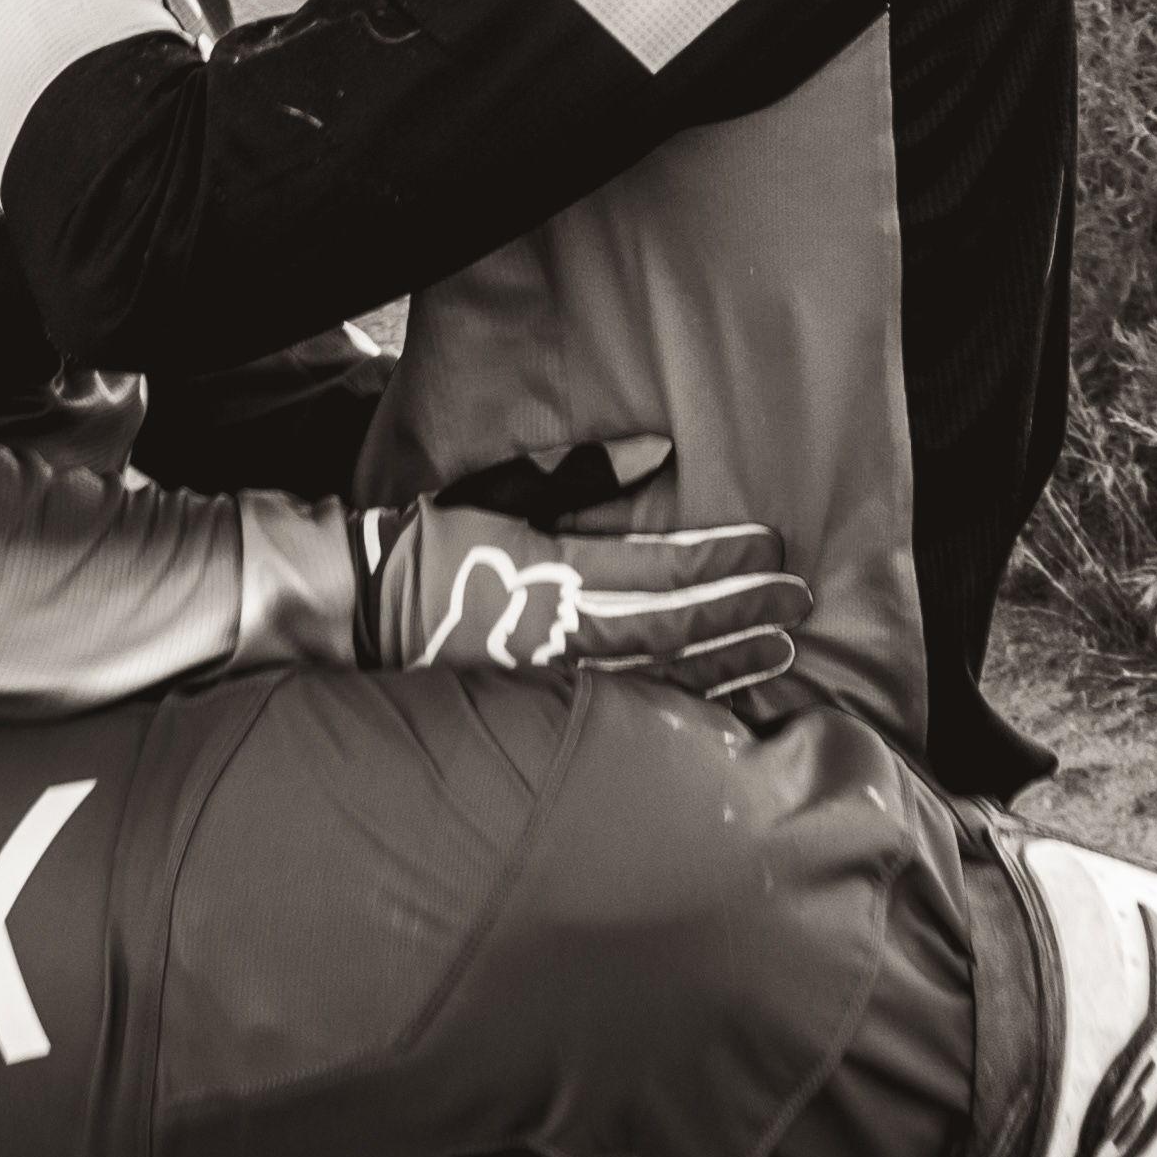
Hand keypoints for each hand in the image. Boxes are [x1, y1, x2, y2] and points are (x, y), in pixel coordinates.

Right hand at [354, 492, 804, 710]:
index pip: (661, 567)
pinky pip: (632, 704)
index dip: (723, 559)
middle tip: (797, 601)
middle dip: (743, 612)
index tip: (770, 547)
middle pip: (677, 625)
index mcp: (553, 568)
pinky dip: (686, 699)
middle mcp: (562, 629)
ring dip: (728, 660)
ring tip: (781, 649)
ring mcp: (555, 676)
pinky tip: (724, 695)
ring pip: (663, 672)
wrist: (359, 607)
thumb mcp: (502, 489)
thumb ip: (583, 474)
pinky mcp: (544, 705)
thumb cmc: (430, 539)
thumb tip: (658, 451)